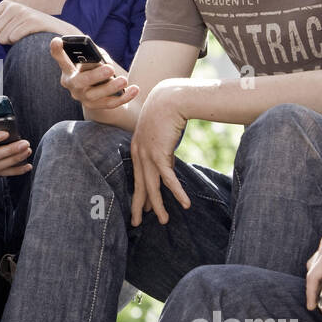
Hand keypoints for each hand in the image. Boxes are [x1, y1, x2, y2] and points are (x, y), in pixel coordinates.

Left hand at [0, 0, 72, 52]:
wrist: (57, 33)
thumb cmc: (28, 32)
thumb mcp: (7, 27)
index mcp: (3, 5)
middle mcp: (12, 6)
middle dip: (0, 41)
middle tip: (14, 38)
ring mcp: (23, 12)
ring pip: (2, 37)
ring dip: (11, 43)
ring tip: (23, 37)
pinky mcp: (32, 21)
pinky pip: (14, 38)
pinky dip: (20, 43)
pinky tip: (28, 39)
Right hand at [48, 37, 136, 109]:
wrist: (98, 91)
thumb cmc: (94, 68)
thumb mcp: (93, 59)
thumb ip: (96, 55)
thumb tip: (104, 62)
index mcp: (68, 70)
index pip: (61, 60)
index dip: (57, 51)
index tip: (57, 41)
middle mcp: (72, 84)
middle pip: (80, 82)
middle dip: (95, 75)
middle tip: (110, 68)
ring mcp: (82, 97)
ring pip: (94, 95)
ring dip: (110, 87)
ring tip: (124, 80)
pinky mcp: (95, 106)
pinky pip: (110, 104)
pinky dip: (124, 97)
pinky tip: (135, 89)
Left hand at [129, 83, 190, 225]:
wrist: (170, 98)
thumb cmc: (167, 112)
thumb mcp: (162, 135)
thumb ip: (163, 152)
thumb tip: (169, 165)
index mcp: (137, 149)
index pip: (138, 178)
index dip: (139, 195)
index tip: (142, 209)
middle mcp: (138, 154)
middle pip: (139, 186)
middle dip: (139, 207)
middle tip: (136, 223)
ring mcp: (147, 155)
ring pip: (152, 187)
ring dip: (159, 206)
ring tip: (164, 221)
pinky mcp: (160, 154)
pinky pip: (169, 179)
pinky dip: (177, 192)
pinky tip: (184, 204)